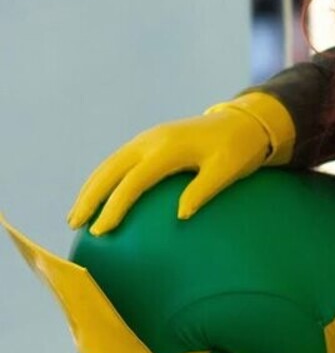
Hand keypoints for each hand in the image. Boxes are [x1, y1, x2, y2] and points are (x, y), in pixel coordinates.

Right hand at [68, 93, 293, 234]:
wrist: (241, 121)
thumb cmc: (238, 148)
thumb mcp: (228, 169)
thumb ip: (204, 189)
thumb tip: (181, 216)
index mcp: (168, 148)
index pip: (134, 181)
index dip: (115, 206)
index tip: (101, 231)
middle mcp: (151, 140)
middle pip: (110, 170)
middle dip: (90, 197)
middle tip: (75, 225)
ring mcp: (147, 139)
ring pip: (109, 165)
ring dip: (91, 188)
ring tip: (76, 216)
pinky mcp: (149, 142)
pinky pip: (119, 162)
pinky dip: (104, 180)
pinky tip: (98, 200)